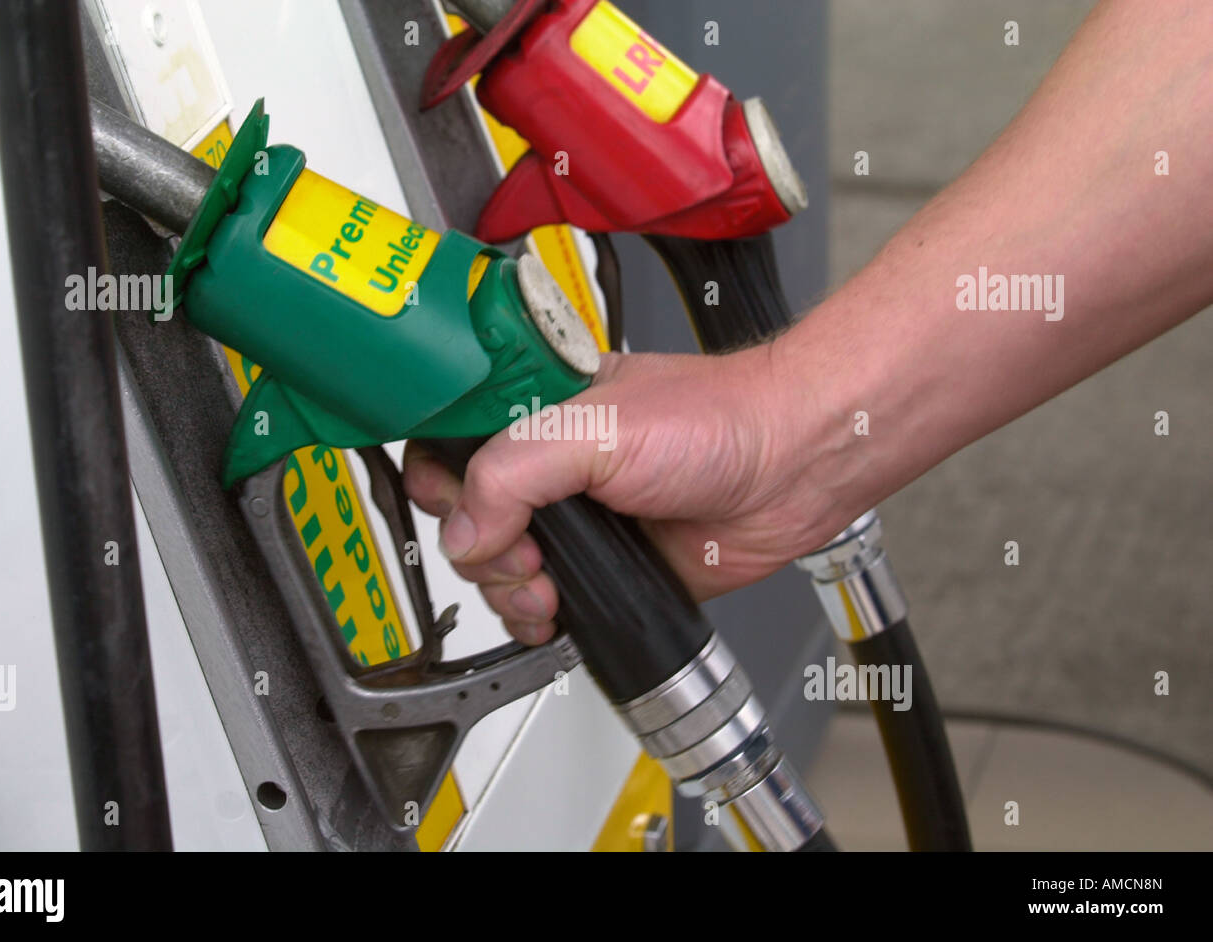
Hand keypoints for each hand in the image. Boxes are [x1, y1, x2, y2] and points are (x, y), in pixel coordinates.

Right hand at [402, 342, 840, 644]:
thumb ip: (514, 471)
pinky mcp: (600, 565)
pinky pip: (538, 601)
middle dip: (478, 545)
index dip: (436, 477)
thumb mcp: (596, 425)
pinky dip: (532, 615)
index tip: (452, 503)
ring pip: (494, 565)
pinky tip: (554, 608)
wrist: (789, 472)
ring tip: (545, 582)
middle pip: (461, 513)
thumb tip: (463, 529)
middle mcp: (548, 461)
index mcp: (535, 406)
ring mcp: (573, 517)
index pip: (447, 438)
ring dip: (505, 587)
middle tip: (521, 547)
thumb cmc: (718, 419)